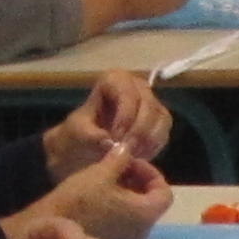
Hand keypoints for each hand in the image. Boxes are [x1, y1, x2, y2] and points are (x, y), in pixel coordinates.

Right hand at [17, 143, 168, 238]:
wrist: (49, 227)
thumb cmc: (79, 199)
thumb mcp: (101, 172)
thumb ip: (121, 158)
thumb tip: (128, 148)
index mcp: (145, 216)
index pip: (165, 192)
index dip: (152, 173)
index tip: (131, 162)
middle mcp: (142, 233)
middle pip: (152, 203)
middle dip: (139, 181)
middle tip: (120, 167)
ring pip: (138, 212)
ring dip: (129, 193)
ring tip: (108, 177)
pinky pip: (125, 222)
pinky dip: (120, 206)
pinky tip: (100, 193)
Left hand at [45, 72, 172, 175]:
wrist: (79, 152)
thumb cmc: (76, 136)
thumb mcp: (75, 134)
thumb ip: (90, 136)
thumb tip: (109, 141)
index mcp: (113, 80)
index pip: (127, 92)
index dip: (125, 115)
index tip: (115, 139)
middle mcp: (136, 87)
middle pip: (148, 105)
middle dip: (139, 130)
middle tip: (127, 152)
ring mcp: (149, 104)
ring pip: (161, 119)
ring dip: (148, 140)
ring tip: (131, 157)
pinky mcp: (158, 124)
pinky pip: (163, 134)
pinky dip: (153, 147)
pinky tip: (139, 158)